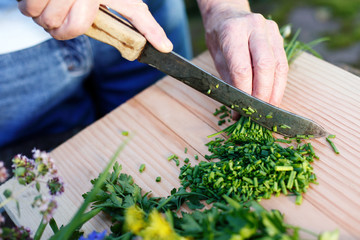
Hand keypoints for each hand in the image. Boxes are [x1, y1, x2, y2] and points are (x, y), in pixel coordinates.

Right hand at [18, 0, 172, 52]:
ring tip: (55, 5)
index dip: (73, 32)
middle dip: (58, 25)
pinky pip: (24, 7)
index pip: (79, 26)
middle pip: (56, 24)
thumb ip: (146, 25)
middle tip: (64, 13)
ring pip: (36, 15)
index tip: (80, 28)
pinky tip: (43, 0)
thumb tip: (165, 48)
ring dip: (43, 16)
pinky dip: (30, 7)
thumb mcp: (129, 3)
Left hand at [197, 1, 287, 106]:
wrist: (228, 14)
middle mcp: (254, 27)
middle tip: (258, 112)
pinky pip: (283, 63)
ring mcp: (270, 30)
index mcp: (233, 31)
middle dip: (263, 94)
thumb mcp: (217, 58)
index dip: (244, 93)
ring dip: (275, 91)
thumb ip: (229, 81)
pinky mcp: (279, 36)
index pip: (242, 68)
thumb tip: (238, 109)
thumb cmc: (219, 37)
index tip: (241, 110)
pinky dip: (279, 83)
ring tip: (269, 109)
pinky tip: (274, 96)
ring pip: (278, 65)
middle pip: (265, 66)